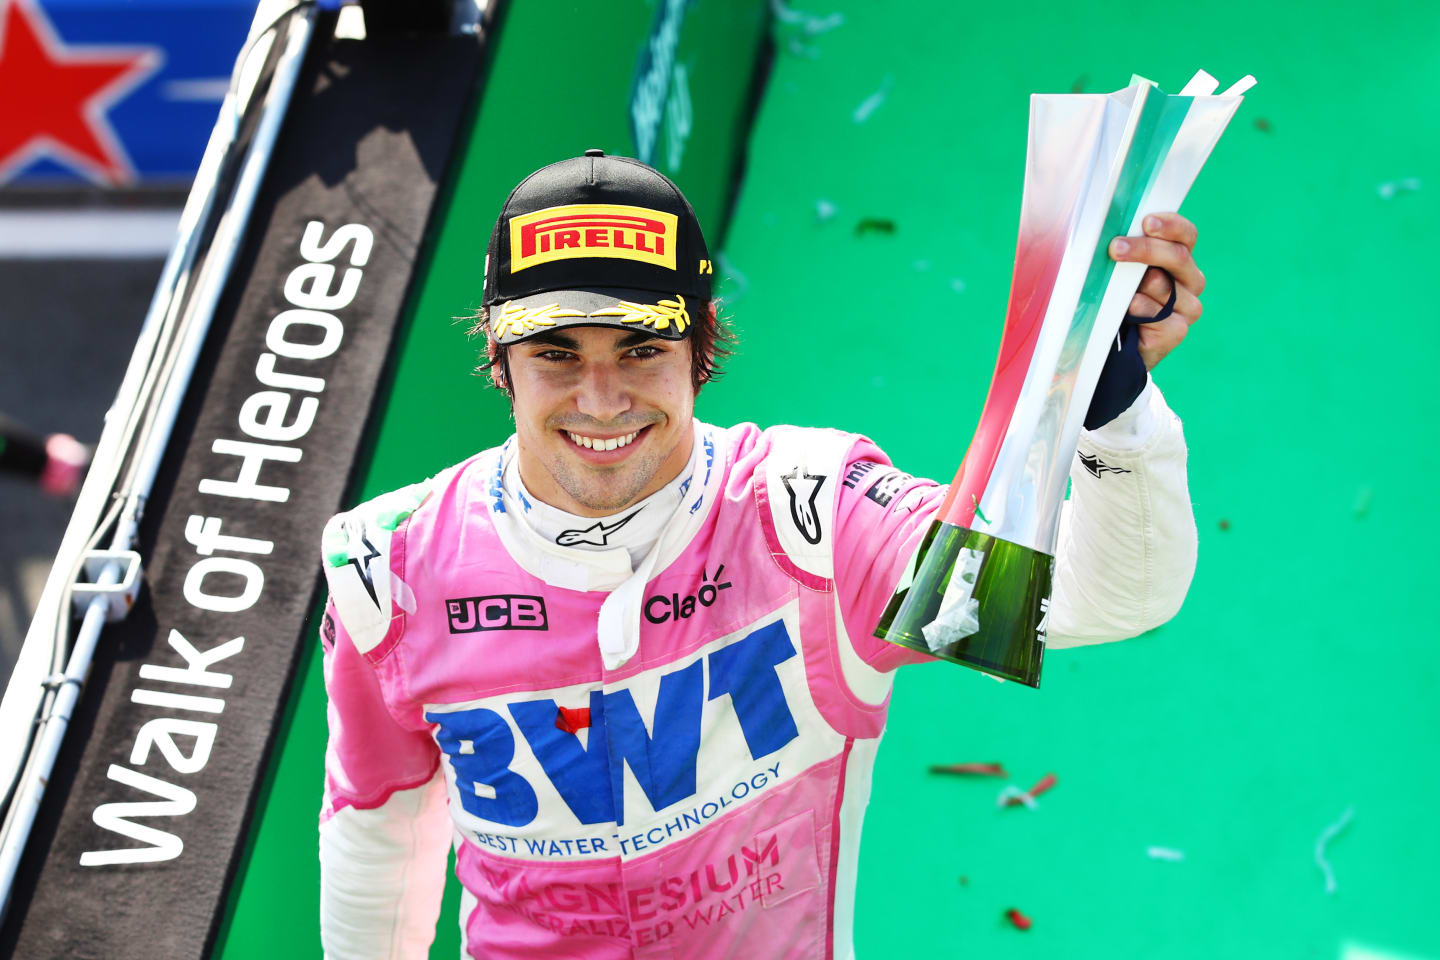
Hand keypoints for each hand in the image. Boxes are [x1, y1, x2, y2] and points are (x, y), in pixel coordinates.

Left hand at [1107, 212, 1203, 370]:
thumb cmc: (1117, 300)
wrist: (1116, 347)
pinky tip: (1126, 312)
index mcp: (1180, 259)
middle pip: (1177, 256)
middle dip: (1145, 249)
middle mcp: (1190, 281)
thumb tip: (1114, 235)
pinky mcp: (1178, 331)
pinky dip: (1138, 310)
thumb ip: (1126, 251)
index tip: (1146, 221)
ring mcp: (1188, 307)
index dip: (1170, 225)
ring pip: (1162, 285)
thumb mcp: (1121, 271)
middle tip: (1115, 248)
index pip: (1185, 234)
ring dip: (1135, 285)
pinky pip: (1157, 315)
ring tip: (1118, 291)